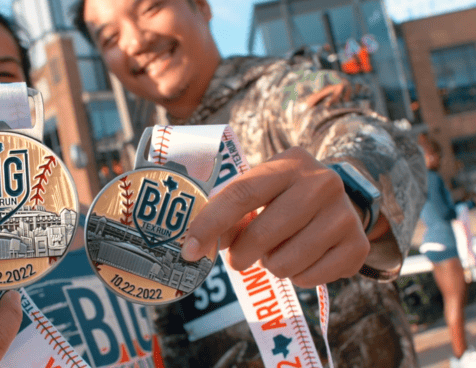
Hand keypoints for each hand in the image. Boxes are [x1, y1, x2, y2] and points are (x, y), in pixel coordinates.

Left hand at [181, 147, 369, 287]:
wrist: (342, 199)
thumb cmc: (286, 196)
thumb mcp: (262, 189)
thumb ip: (232, 209)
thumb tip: (197, 244)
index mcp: (290, 163)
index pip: (241, 195)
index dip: (210, 224)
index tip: (189, 249)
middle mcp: (322, 183)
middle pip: (262, 235)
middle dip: (240, 255)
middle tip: (238, 258)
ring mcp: (344, 215)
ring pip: (284, 263)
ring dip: (271, 265)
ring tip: (278, 250)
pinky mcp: (357, 246)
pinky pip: (309, 279)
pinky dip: (297, 276)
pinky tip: (303, 258)